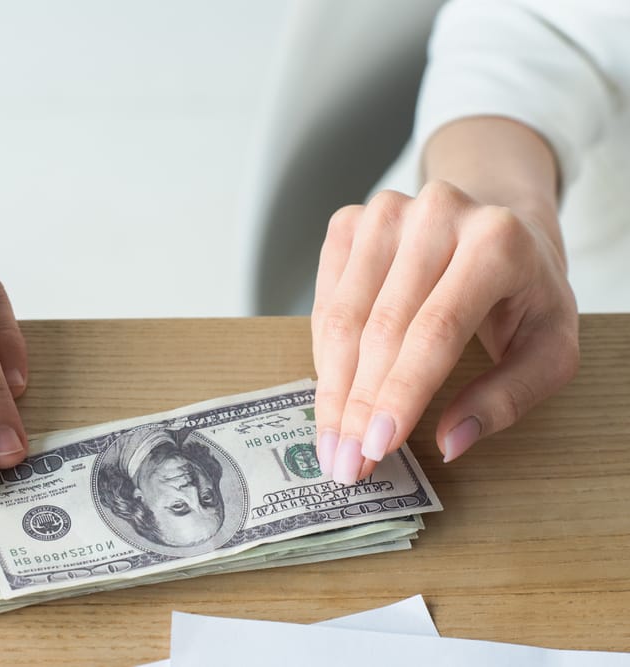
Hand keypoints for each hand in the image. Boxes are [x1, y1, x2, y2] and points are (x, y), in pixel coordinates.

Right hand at [311, 180, 578, 484]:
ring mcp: (385, 213)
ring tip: (330, 442)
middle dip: (358, 405)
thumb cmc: (524, 293)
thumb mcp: (549, 348)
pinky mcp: (351, 222)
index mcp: (497, 242)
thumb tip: (450, 443)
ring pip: (343, 316)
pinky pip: (325, 300)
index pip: (435, 329)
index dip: (400, 392)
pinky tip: (331, 395)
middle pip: (381, 327)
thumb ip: (508, 397)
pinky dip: (324, 356)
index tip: (376, 447)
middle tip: (345, 463)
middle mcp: (436, 214)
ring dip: (332, 388)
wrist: (497, 224)